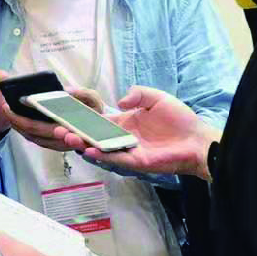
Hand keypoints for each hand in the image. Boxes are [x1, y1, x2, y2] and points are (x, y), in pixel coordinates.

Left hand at [0, 86, 104, 152]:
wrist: (105, 128)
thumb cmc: (96, 111)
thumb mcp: (93, 98)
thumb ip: (80, 94)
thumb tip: (64, 90)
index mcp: (70, 130)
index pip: (41, 128)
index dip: (23, 121)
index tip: (11, 109)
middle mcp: (62, 140)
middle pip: (33, 134)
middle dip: (16, 121)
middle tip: (4, 107)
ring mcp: (58, 144)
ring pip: (33, 138)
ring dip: (18, 127)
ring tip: (8, 111)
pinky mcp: (56, 143)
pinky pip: (37, 138)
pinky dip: (26, 129)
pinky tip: (18, 119)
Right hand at [59, 85, 219, 178]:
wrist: (197, 140)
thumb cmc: (180, 120)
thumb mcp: (156, 97)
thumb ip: (137, 94)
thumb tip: (118, 102)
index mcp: (123, 121)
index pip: (97, 118)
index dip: (81, 114)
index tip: (65, 108)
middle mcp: (121, 137)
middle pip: (92, 134)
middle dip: (74, 131)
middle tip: (58, 127)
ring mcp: (126, 150)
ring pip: (98, 148)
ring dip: (82, 143)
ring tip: (68, 137)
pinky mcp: (135, 161)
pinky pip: (114, 158)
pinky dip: (101, 154)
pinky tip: (89, 148)